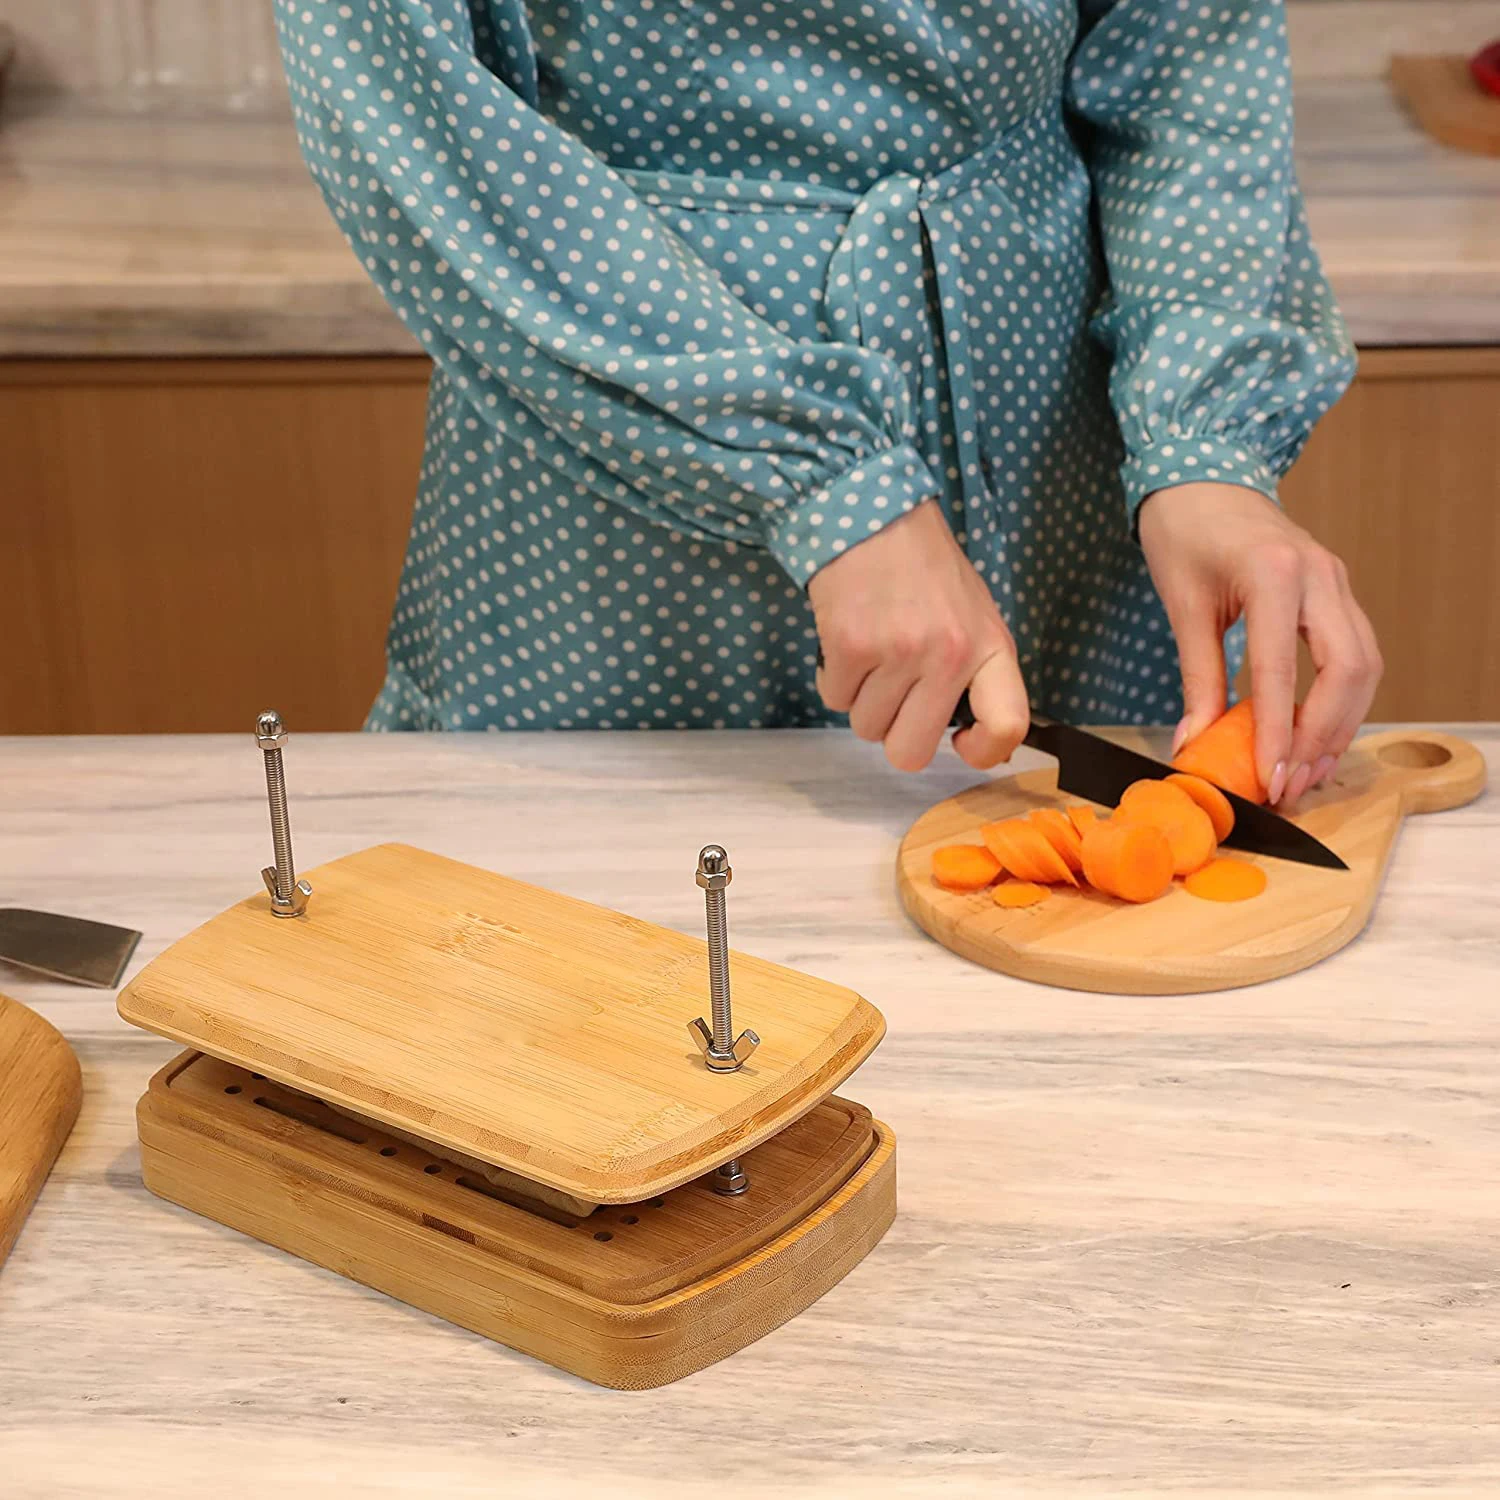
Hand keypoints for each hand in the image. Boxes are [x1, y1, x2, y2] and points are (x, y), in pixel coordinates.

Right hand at [809, 500, 1028, 771]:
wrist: (873, 515)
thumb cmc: (925, 569)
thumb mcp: (975, 615)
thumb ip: (980, 673)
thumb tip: (976, 740)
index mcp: (991, 647)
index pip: (1007, 728)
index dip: (981, 752)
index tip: (959, 740)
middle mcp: (949, 656)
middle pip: (912, 752)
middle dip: (894, 733)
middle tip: (893, 695)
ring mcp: (898, 652)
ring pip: (866, 727)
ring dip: (862, 700)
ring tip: (871, 653)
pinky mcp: (850, 646)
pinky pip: (833, 699)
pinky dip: (834, 678)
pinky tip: (848, 641)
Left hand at [1138, 482, 1382, 807]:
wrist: (1201, 477)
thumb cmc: (1183, 532)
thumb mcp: (1182, 606)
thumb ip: (1197, 677)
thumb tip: (1195, 743)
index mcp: (1275, 574)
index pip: (1282, 671)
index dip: (1278, 733)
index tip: (1269, 778)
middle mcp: (1319, 575)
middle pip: (1349, 670)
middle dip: (1323, 735)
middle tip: (1293, 782)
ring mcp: (1336, 580)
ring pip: (1365, 665)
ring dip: (1341, 723)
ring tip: (1307, 770)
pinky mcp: (1337, 589)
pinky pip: (1356, 651)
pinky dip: (1342, 697)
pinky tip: (1315, 732)